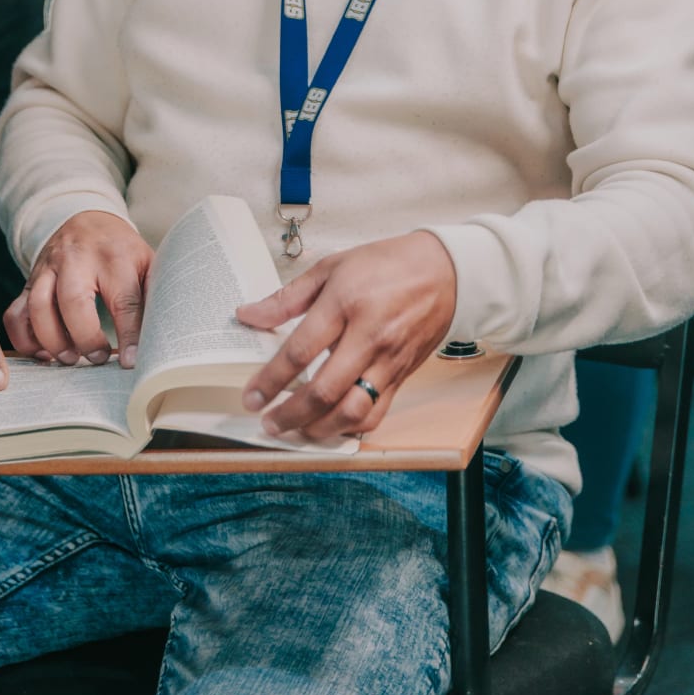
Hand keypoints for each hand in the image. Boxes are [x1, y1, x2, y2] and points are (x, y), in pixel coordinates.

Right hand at [5, 212, 152, 367]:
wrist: (87, 221)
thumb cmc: (122, 251)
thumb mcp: (146, 263)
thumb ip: (153, 296)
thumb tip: (160, 341)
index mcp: (115, 256)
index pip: (124, 300)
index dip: (128, 335)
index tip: (130, 362)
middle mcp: (77, 258)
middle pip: (74, 300)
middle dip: (84, 337)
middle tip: (97, 358)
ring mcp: (48, 268)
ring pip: (39, 305)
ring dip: (52, 340)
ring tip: (70, 359)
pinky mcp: (29, 280)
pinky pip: (16, 312)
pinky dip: (24, 338)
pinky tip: (44, 353)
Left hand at [236, 231, 457, 440]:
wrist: (444, 271)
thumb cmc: (385, 264)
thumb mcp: (331, 267)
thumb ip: (287, 297)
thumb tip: (249, 315)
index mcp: (346, 303)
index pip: (301, 350)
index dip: (271, 379)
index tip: (251, 396)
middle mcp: (369, 337)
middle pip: (325, 390)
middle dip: (290, 414)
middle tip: (267, 422)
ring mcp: (388, 361)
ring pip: (353, 412)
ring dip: (319, 428)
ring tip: (295, 429)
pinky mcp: (402, 376)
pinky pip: (377, 414)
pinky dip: (351, 427)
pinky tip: (331, 425)